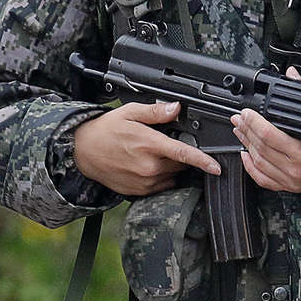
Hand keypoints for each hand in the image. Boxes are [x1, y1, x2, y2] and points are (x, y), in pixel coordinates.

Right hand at [72, 101, 221, 196]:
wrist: (82, 152)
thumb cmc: (106, 130)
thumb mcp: (130, 113)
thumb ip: (156, 112)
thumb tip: (176, 108)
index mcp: (149, 145)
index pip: (183, 154)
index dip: (203, 161)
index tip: (217, 167)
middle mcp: (148, 167)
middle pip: (181, 164)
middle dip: (181, 155)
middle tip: (165, 143)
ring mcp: (144, 182)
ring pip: (172, 175)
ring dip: (171, 166)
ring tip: (152, 154)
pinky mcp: (139, 192)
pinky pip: (161, 185)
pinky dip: (161, 176)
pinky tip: (147, 165)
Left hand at [232, 69, 300, 192]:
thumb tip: (292, 74)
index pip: (270, 135)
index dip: (254, 122)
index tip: (246, 113)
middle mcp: (296, 169)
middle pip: (261, 147)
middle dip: (247, 130)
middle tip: (239, 118)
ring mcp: (291, 180)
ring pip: (259, 162)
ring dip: (246, 145)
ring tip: (241, 131)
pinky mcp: (289, 187)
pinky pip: (263, 179)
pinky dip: (250, 167)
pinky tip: (245, 155)